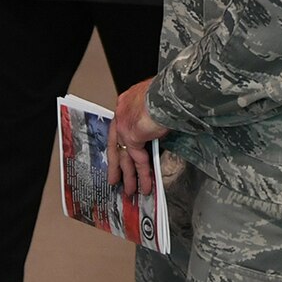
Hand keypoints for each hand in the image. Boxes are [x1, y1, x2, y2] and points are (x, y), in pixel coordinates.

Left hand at [107, 78, 168, 197]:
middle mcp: (121, 113)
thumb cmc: (167, 91)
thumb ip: (153, 114)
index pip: (120, 127)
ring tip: (130, 190)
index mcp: (126, 102)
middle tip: (114, 179)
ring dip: (128, 175)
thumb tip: (159, 126)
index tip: (121, 154)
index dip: (121, 142)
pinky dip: (143, 175)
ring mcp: (124, 125)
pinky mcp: (132, 136)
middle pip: (115, 144)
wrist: (167, 91)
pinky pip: (138, 161)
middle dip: (116, 164)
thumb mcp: (156, 101)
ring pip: (124, 155)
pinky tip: (146, 185)